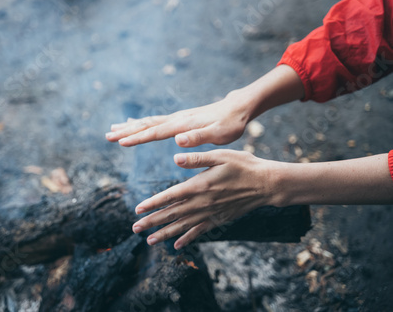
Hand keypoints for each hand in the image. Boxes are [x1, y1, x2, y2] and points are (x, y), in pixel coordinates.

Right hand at [105, 90, 250, 146]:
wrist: (238, 108)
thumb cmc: (231, 123)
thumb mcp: (219, 134)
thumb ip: (199, 137)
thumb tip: (178, 141)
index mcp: (182, 125)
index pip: (155, 132)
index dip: (137, 138)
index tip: (120, 142)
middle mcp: (176, 119)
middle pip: (146, 125)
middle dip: (126, 131)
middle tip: (107, 136)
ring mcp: (177, 118)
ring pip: (148, 122)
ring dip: (130, 127)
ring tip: (113, 130)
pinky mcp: (179, 119)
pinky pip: (154, 121)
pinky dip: (140, 123)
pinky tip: (133, 123)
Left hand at [131, 150, 281, 249]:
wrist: (266, 184)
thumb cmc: (243, 165)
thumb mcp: (220, 155)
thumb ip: (196, 158)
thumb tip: (175, 157)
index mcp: (199, 185)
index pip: (170, 196)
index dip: (152, 203)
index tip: (137, 210)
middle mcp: (202, 203)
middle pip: (172, 214)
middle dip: (152, 222)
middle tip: (135, 229)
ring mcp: (210, 213)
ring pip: (183, 226)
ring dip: (164, 233)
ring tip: (148, 240)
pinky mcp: (219, 219)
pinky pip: (199, 232)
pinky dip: (187, 239)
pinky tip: (177, 245)